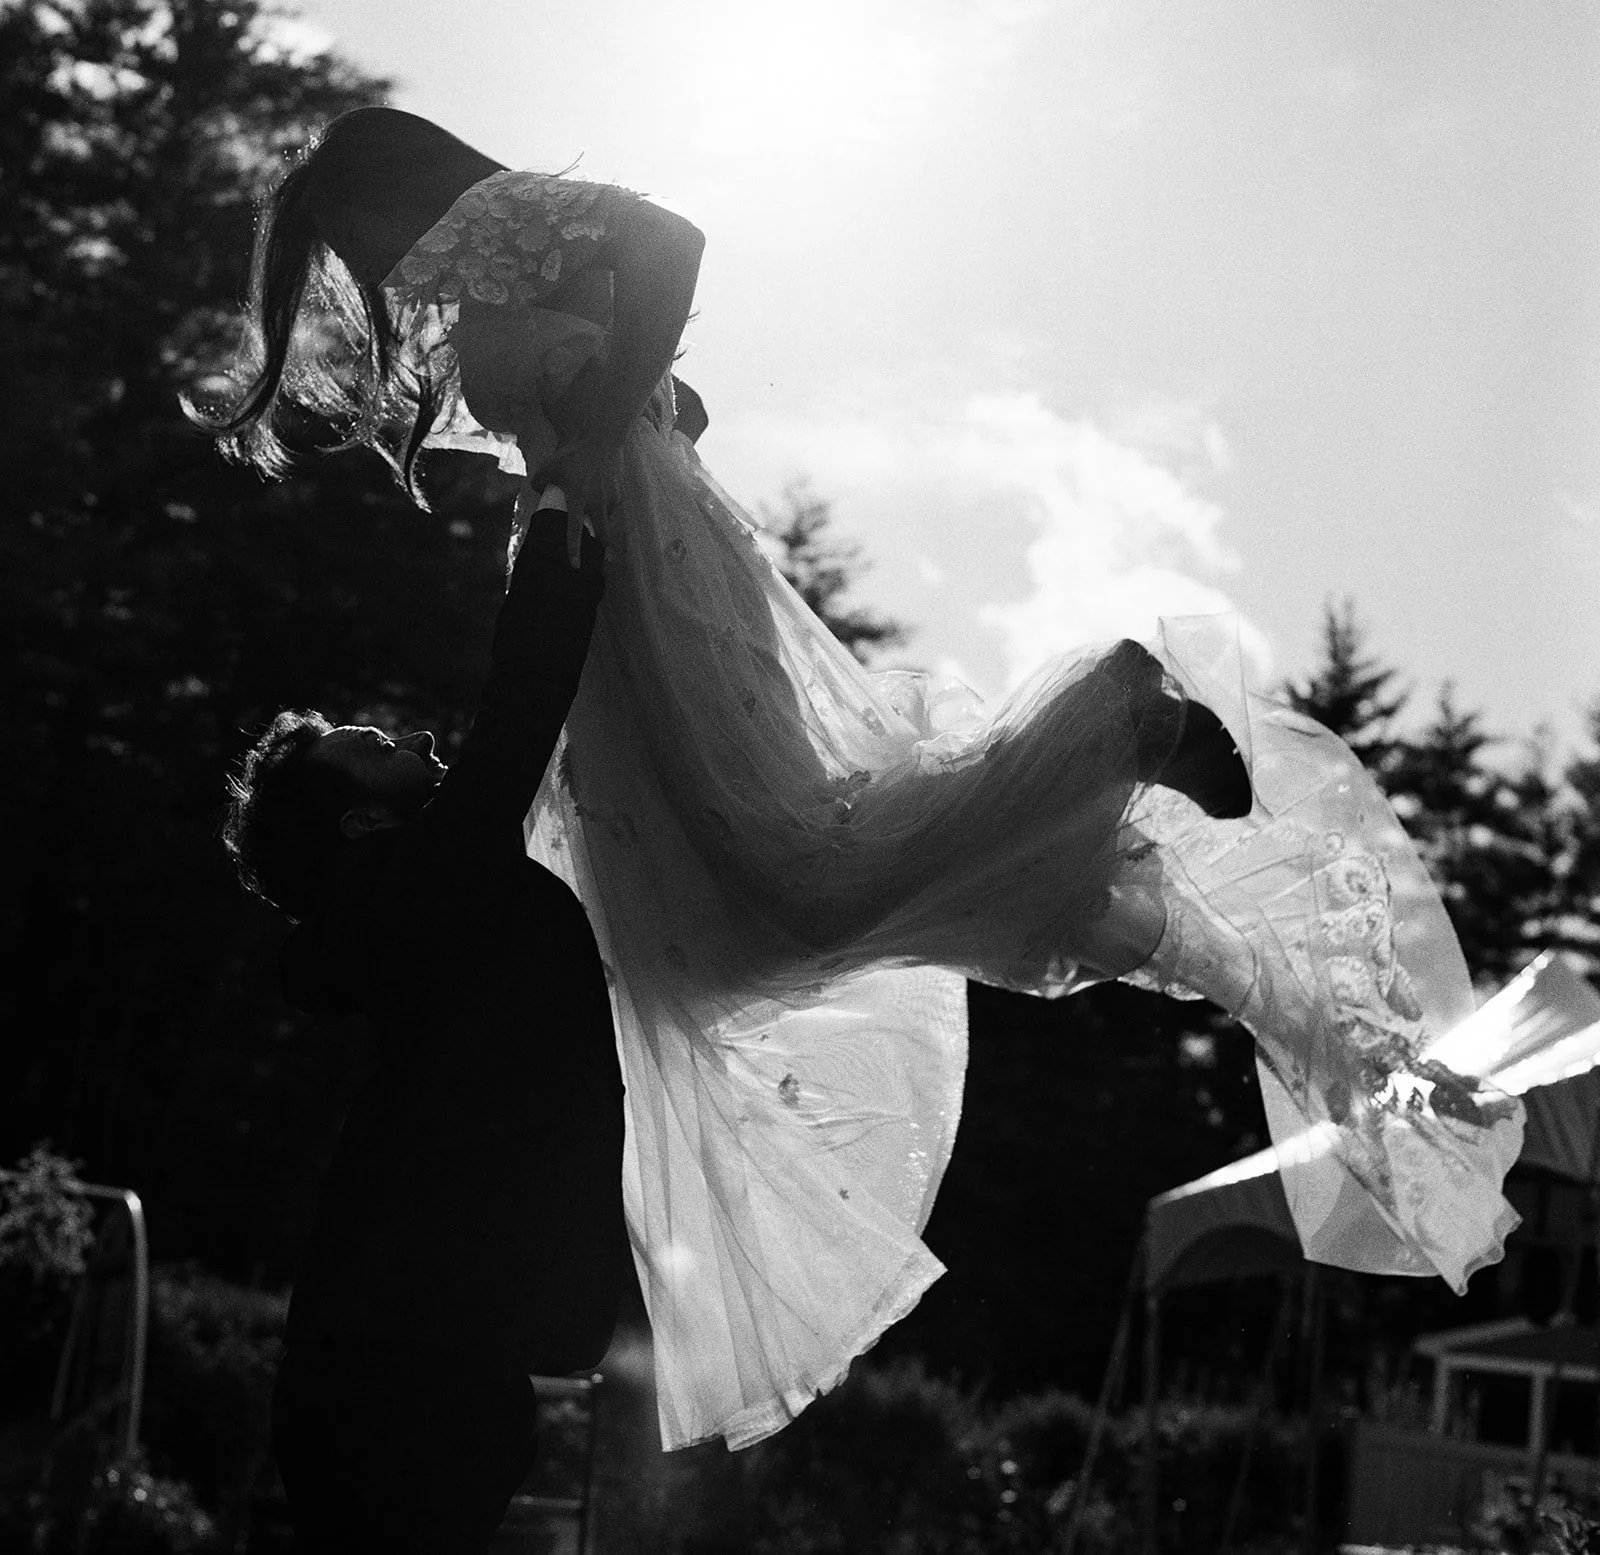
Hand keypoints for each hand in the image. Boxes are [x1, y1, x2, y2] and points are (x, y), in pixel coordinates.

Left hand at [537, 436, 622, 566]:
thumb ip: (539, 481)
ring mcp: (610, 497)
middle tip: (603, 560)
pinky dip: (605, 507)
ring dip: (602, 524)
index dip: (574, 550)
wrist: (598, 435)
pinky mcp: (619, 491)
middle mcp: (596, 502)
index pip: (574, 531)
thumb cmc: (571, 451)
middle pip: (603, 535)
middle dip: (603, 548)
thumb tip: (536, 490)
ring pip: (606, 519)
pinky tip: (600, 498)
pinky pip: (611, 506)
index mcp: (578, 498)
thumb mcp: (549, 465)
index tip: (576, 566)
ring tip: (597, 521)